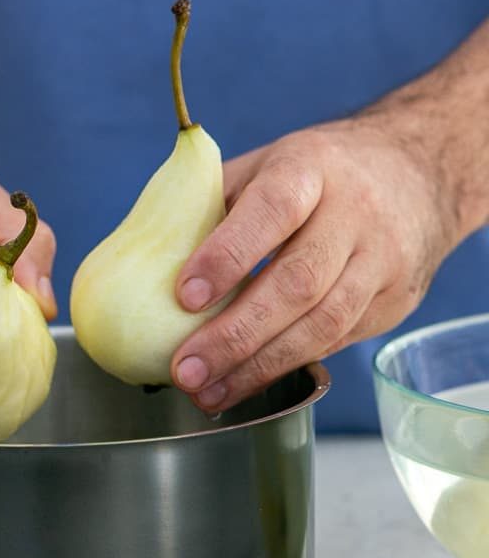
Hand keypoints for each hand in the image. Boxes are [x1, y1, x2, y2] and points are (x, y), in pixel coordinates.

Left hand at [170, 117, 464, 411]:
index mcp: (312, 168)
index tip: (183, 296)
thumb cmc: (316, 174)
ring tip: (208, 392)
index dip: (228, 254)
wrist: (418, 171)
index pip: (273, 209)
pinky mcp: (395, 301)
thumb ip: (211, 203)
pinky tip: (245, 384)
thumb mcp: (265, 165)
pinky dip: (286, 367)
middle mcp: (356, 213)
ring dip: (259, 367)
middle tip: (185, 369)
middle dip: (236, 335)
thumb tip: (140, 255)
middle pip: (299, 282)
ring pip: (324, 324)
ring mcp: (382, 260)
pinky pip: (337, 341)